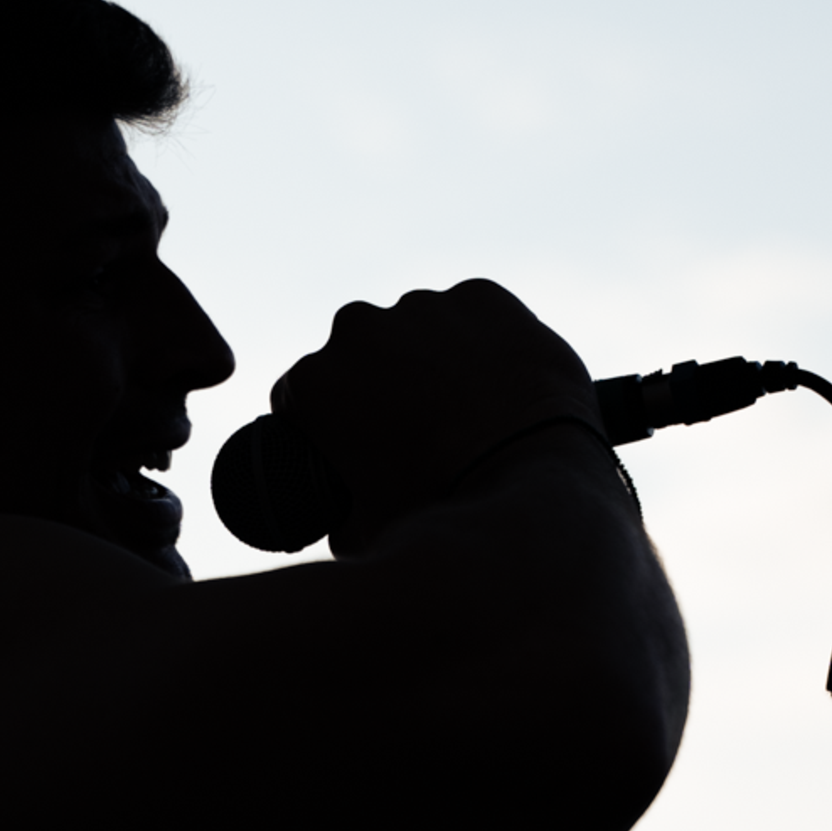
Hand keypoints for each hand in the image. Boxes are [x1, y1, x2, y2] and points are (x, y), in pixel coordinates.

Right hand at [269, 278, 602, 550]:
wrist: (530, 492)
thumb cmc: (438, 518)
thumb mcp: (359, 533)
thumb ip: (335, 508)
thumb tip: (340, 511)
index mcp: (313, 382)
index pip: (301, 395)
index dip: (324, 423)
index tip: (354, 445)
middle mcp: (358, 329)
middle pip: (358, 354)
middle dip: (378, 383)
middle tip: (417, 432)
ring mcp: (423, 307)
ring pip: (418, 329)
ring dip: (432, 358)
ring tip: (468, 411)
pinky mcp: (483, 296)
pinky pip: (474, 314)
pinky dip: (484, 341)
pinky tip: (502, 384)